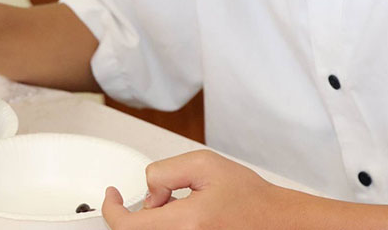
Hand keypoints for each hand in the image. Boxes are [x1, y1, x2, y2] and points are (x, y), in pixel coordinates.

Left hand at [102, 150, 304, 229]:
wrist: (274, 220)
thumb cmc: (249, 197)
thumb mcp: (204, 164)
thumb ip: (165, 172)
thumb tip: (148, 191)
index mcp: (186, 223)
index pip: (127, 226)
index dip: (112, 209)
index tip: (112, 195)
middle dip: (140, 209)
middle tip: (163, 194)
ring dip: (154, 219)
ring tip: (181, 204)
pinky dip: (165, 225)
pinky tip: (184, 217)